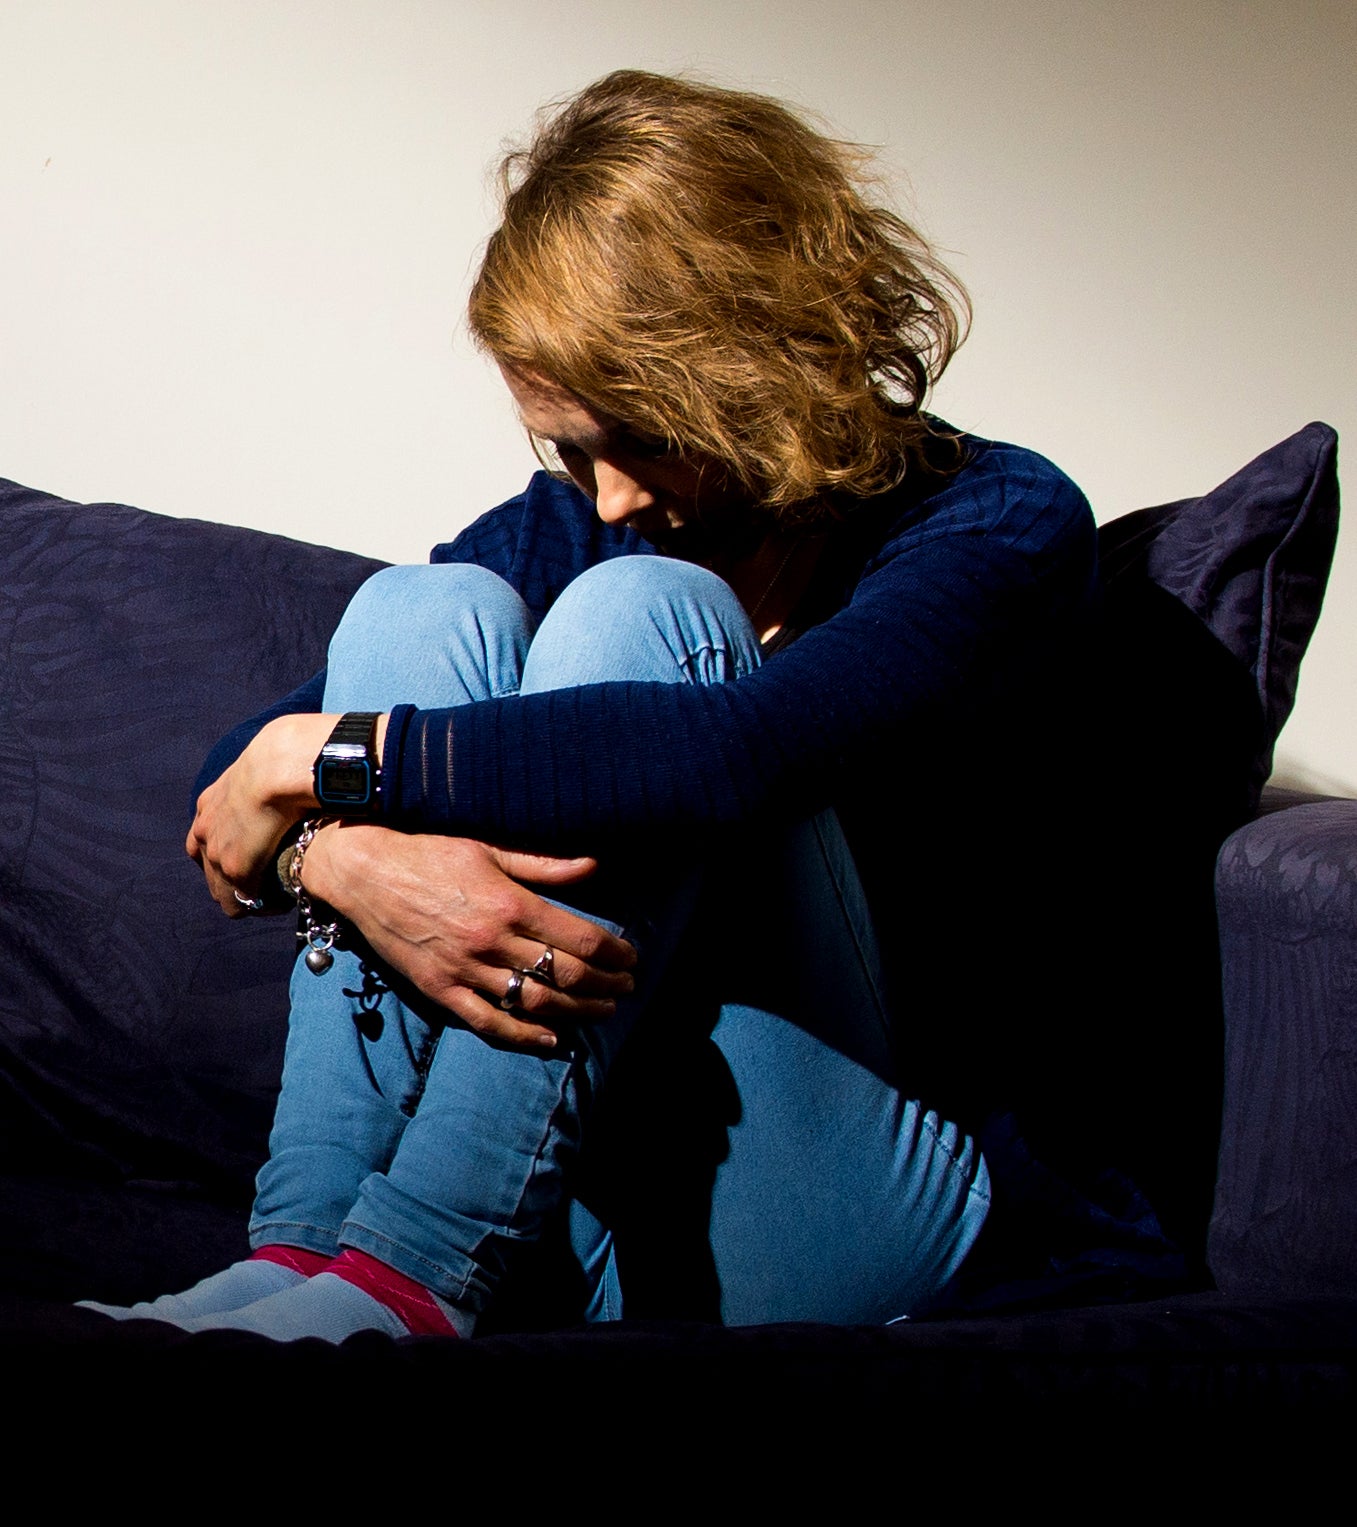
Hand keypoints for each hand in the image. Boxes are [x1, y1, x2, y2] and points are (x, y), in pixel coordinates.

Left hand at [186, 713, 340, 914]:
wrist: (280, 763)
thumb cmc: (287, 755)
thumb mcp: (268, 763)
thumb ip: (272, 775)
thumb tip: (296, 771)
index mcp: (212, 800)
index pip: (207, 834)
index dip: (227, 848)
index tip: (252, 854)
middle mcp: (207, 826)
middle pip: (207, 865)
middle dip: (229, 878)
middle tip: (259, 885)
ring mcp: (217, 848)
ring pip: (220, 888)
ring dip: (242, 895)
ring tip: (269, 899)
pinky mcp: (236, 867)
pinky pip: (242, 900)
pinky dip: (259, 904)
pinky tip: (279, 903)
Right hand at [302, 822, 636, 1049]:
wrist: (364, 872)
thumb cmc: (430, 853)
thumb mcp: (489, 848)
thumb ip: (543, 864)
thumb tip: (594, 865)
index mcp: (510, 904)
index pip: (580, 939)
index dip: (614, 952)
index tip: (632, 957)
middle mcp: (492, 942)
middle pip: (566, 975)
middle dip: (605, 984)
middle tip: (627, 987)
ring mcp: (465, 970)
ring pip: (535, 1003)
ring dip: (577, 1012)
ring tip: (603, 1010)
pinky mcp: (440, 990)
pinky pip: (488, 1023)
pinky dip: (523, 1037)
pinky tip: (550, 1040)